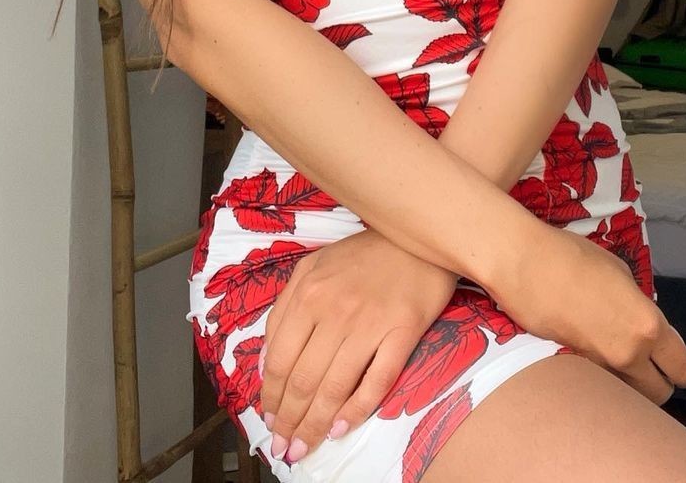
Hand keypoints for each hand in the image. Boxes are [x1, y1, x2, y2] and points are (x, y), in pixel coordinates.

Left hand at [258, 228, 458, 464]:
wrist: (418, 237)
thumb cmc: (362, 254)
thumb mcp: (313, 267)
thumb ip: (285, 308)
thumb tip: (267, 362)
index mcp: (308, 293)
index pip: (280, 359)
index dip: (271, 397)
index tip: (269, 421)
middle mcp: (334, 310)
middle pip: (303, 379)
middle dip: (289, 420)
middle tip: (285, 447)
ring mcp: (370, 323)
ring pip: (335, 387)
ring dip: (315, 425)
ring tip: (304, 447)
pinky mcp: (403, 331)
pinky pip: (377, 381)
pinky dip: (357, 410)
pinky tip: (342, 428)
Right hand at [506, 225, 685, 404]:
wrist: (524, 264)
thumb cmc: (573, 257)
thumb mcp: (620, 273)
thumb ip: (639, 304)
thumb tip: (643, 321)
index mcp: (647, 326)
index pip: (684, 370)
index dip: (684, 367)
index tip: (675, 358)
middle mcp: (628, 355)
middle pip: (660, 394)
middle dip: (660, 380)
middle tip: (651, 361)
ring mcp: (599, 367)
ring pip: (630, 395)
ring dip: (631, 384)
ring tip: (620, 357)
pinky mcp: (574, 370)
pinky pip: (602, 385)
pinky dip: (604, 377)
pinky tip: (593, 352)